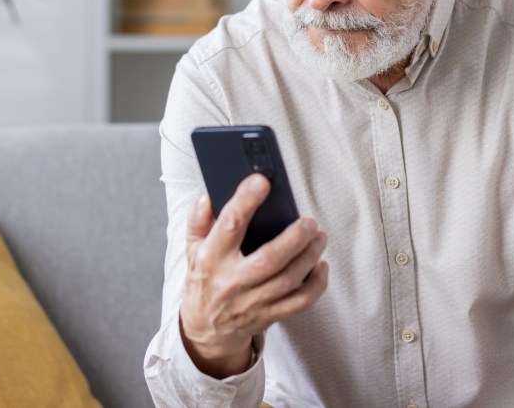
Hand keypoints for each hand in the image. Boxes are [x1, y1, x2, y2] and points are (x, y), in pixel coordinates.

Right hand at [180, 174, 328, 377]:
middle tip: (309, 222)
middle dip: (294, 238)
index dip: (245, 201)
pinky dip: (316, 285)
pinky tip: (321, 267)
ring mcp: (251, 302)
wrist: (204, 330)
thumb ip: (198, 222)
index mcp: (211, 259)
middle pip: (269, 259)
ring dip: (309, 257)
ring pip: (288, 280)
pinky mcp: (267, 316)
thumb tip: (208, 198)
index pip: (229, 226)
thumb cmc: (203, 281)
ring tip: (319, 237)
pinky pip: (298, 303)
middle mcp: (231, 282)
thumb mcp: (192, 249)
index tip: (261, 182)